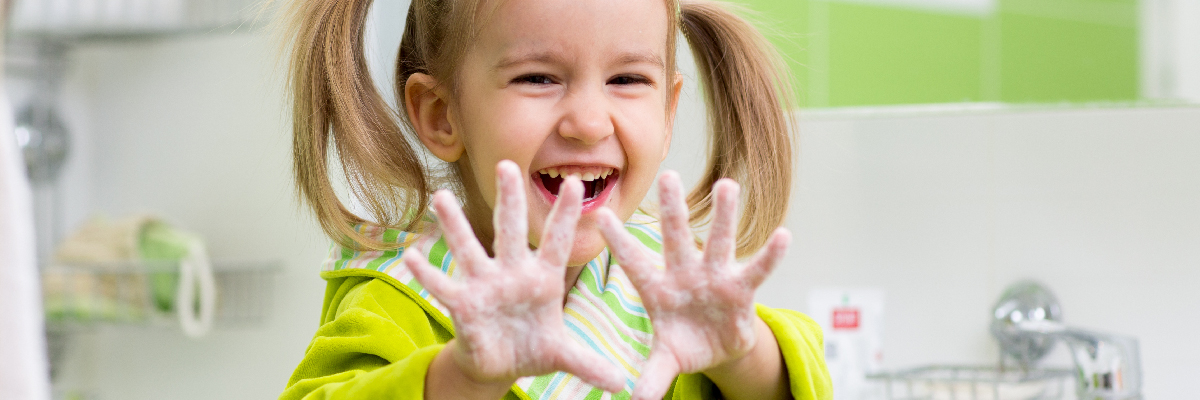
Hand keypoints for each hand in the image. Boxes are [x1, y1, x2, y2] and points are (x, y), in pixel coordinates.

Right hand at [404, 160, 625, 392]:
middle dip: (509, 200)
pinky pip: (443, 286)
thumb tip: (621, 384)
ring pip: (468, 249)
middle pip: (509, 231)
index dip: (564, 215)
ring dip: (454, 226)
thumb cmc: (533, 348)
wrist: (500, 365)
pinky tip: (412, 255)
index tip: (574, 183)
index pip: (556, 241)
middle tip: (506, 165)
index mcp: (542, 279)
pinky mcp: (462, 305)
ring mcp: (484, 286)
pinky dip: (428, 273)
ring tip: (440, 198)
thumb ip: (587, 364)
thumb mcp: (562, 356)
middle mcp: (512, 273)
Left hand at [597, 171, 789, 399]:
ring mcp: (715, 278)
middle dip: (672, 208)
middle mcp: (685, 274)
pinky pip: (757, 270)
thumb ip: (651, 375)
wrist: (717, 348)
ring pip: (720, 241)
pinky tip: (784, 235)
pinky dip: (770, 256)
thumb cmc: (684, 344)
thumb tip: (633, 398)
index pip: (634, 261)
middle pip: (676, 238)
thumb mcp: (665, 361)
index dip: (618, 241)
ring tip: (728, 185)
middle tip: (668, 173)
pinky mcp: (742, 289)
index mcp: (657, 289)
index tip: (599, 215)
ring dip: (725, 216)